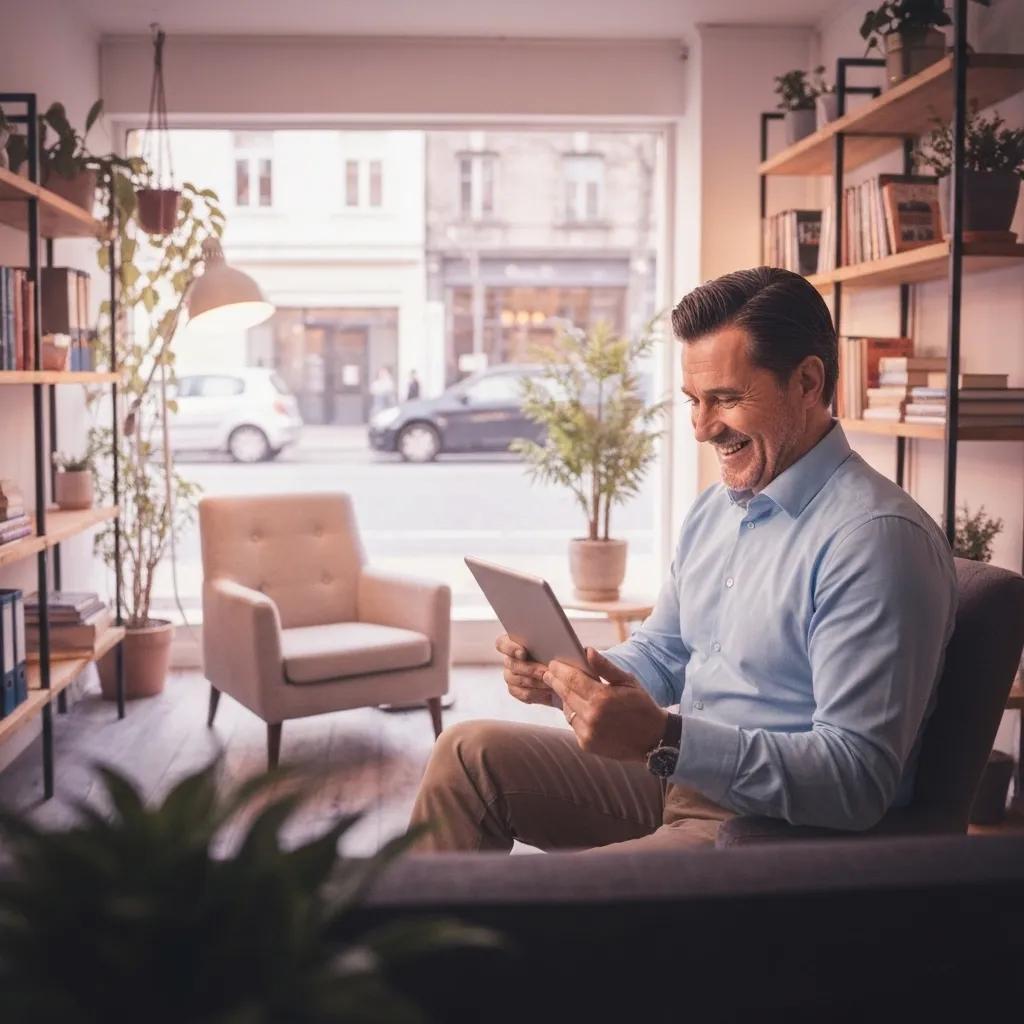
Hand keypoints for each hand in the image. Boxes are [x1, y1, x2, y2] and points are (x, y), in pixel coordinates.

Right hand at [495, 634, 556, 705]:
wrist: (566, 676)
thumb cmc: (561, 655)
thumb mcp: (558, 644)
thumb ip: (550, 641)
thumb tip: (549, 642)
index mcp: (515, 642)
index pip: (502, 643)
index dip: (509, 648)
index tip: (523, 653)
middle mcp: (510, 658)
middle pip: (510, 663)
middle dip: (529, 668)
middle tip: (545, 672)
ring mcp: (511, 675)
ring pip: (514, 679)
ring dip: (533, 682)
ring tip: (550, 683)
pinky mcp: (517, 690)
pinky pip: (520, 693)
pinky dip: (534, 693)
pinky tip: (547, 693)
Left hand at [545, 649, 667, 761]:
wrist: (653, 739)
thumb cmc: (641, 705)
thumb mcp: (627, 681)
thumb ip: (605, 667)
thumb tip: (587, 650)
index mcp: (602, 698)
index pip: (572, 679)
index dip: (560, 670)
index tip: (553, 663)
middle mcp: (592, 716)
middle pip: (565, 693)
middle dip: (555, 681)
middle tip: (549, 673)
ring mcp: (588, 732)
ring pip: (567, 709)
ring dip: (565, 698)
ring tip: (565, 688)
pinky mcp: (586, 744)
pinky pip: (573, 724)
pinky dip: (574, 714)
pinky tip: (580, 708)